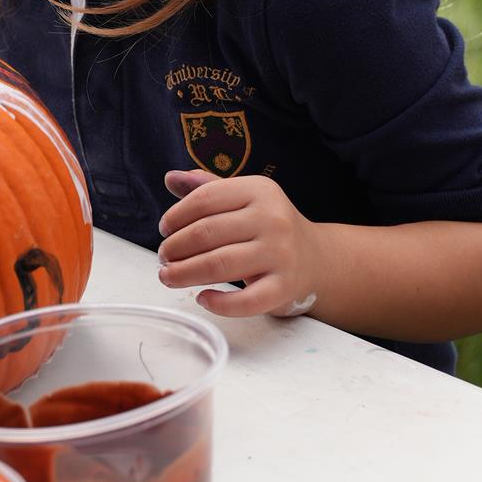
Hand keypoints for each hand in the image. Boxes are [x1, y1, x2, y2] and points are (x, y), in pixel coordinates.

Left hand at [157, 169, 317, 317]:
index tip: (164, 230)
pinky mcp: (284, 287)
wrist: (317, 258)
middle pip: (206, 233)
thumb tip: (170, 178)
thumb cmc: (269, 228)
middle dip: (174, 248)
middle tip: (163, 257)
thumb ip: (207, 188)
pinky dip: (218, 303)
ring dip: (184, 273)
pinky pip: (245, 301)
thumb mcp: (244, 199)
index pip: (204, 199)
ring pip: (218, 265)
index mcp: (259, 190)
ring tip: (168, 276)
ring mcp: (280, 254)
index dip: (175, 216)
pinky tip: (202, 298)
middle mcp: (272, 219)